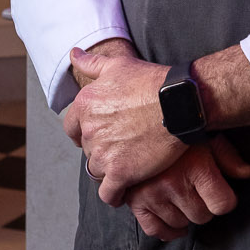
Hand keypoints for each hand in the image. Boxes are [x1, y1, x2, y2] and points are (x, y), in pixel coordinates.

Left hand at [60, 42, 182, 203]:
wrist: (178, 103)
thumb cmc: (152, 82)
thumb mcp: (118, 65)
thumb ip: (92, 62)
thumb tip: (73, 54)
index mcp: (85, 105)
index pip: (71, 128)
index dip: (84, 133)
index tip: (98, 135)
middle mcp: (89, 130)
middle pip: (87, 150)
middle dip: (101, 150)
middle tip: (120, 148)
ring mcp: (103, 153)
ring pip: (96, 171)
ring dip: (108, 170)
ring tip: (126, 167)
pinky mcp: (120, 173)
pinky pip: (108, 193)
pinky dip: (114, 195)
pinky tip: (124, 192)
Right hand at [126, 137, 249, 240]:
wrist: (140, 120)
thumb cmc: (177, 128)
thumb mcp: (208, 136)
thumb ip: (229, 157)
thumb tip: (248, 173)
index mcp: (195, 167)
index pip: (223, 204)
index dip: (225, 199)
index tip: (220, 193)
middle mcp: (174, 184)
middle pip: (202, 216)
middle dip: (203, 205)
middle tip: (197, 190)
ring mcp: (152, 195)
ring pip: (180, 223)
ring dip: (184, 214)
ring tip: (182, 196)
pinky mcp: (136, 201)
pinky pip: (154, 229)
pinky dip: (166, 230)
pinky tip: (173, 220)